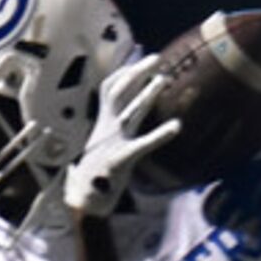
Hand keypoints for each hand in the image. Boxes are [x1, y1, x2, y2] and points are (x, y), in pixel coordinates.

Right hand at [63, 60, 182, 216]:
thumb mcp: (103, 147)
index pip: (109, 90)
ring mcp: (113, 143)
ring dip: (147, 95)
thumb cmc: (95, 176)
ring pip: (131, 112)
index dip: (123, 72)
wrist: (83, 203)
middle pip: (119, 92)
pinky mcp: (121, 160)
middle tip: (155, 57)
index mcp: (103, 124)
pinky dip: (160, 134)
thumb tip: (120, 120)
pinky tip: (176, 126)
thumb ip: (112, 132)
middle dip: (135, 73)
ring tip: (164, 79)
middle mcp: (107, 129)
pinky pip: (143, 144)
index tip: (138, 57)